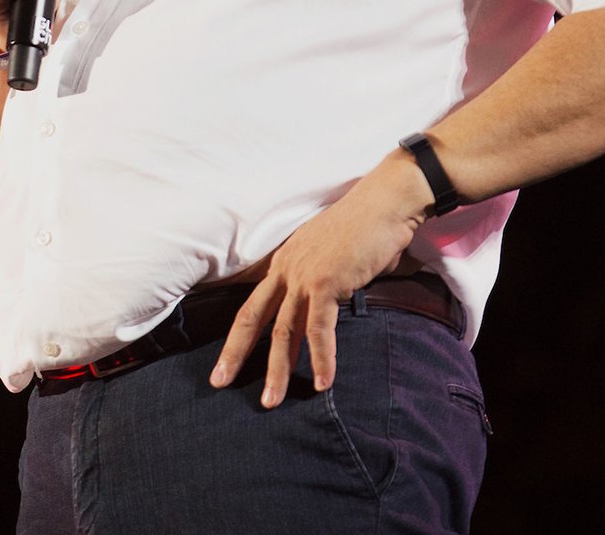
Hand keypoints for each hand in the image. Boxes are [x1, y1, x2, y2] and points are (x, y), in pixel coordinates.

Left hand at [208, 153, 432, 406]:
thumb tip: (328, 303)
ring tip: (271, 401)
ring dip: (277, 371)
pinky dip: (320, 358)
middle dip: (234, 354)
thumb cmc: (365, 228)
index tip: (224, 358)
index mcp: (282, 262)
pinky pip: (319, 328)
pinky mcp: (326, 282)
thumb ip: (322, 280)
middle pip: (251, 318)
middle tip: (219, 382)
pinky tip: (323, 383)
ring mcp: (303, 276)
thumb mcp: (331, 255)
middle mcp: (285, 269)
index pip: (252, 303)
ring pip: (282, 331)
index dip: (237, 333)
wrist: (385, 202)